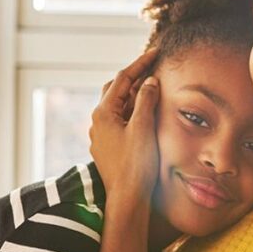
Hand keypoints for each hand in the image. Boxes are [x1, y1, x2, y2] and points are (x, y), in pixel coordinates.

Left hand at [89, 48, 160, 208]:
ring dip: (134, 96)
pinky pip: (120, 121)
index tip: (154, 53)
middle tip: (152, 69)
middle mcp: (97, 122)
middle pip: (116, 90)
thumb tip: (149, 81)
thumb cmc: (136, 164)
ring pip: (118, 106)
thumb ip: (146, 101)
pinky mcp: (108, 147)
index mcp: (103, 113)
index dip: (140, 64)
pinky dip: (133, 112)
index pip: (122, 79)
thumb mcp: (144, 128)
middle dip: (134, 78)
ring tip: (152, 89)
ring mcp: (101, 136)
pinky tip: (146, 115)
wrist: (127, 198)